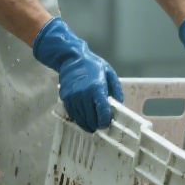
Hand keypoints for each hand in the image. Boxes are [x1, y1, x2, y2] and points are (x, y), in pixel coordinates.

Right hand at [32, 18, 123, 132]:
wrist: (72, 59)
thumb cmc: (93, 65)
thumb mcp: (109, 74)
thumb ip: (116, 90)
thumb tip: (119, 106)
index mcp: (97, 88)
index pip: (102, 112)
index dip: (105, 121)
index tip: (107, 123)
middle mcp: (83, 94)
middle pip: (91, 118)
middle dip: (97, 124)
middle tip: (100, 125)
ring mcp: (73, 97)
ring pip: (81, 118)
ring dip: (87, 124)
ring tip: (92, 126)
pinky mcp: (65, 98)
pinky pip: (73, 114)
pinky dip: (79, 119)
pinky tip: (83, 119)